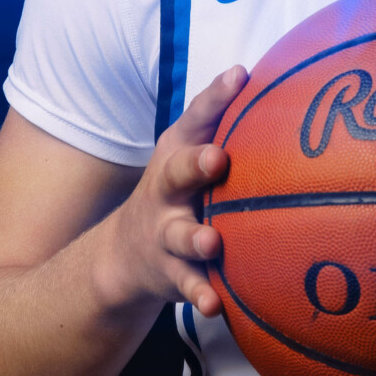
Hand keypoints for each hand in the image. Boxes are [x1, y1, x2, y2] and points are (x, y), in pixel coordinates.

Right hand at [94, 65, 247, 319]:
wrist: (124, 253)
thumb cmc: (177, 189)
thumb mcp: (187, 150)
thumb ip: (218, 117)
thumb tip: (252, 71)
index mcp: (177, 154)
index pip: (196, 119)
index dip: (216, 98)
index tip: (240, 77)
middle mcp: (168, 190)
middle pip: (178, 172)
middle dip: (195, 164)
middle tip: (216, 158)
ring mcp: (167, 233)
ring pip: (181, 235)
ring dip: (197, 238)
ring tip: (213, 242)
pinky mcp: (171, 272)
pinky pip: (186, 284)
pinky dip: (199, 294)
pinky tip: (214, 304)